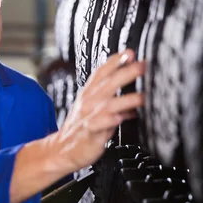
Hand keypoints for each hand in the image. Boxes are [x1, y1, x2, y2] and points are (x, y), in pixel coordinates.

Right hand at [53, 50, 144, 171]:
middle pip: (108, 83)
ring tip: (143, 96)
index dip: (115, 61)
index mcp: (89, 94)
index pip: (101, 72)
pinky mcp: (88, 132)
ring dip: (126, 98)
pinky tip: (120, 118)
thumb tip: (139, 95)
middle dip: (126, 73)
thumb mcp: (95, 110)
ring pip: (108, 103)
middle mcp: (88, 102)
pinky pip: (99, 124)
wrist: (60, 150)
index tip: (130, 52)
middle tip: (142, 65)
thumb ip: (115, 101)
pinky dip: (109, 120)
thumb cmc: (80, 130)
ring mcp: (88, 116)